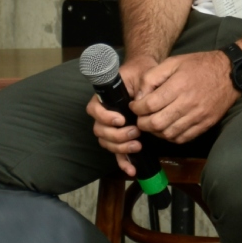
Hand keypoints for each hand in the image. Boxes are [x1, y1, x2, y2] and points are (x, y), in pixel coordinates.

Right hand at [88, 54, 158, 177]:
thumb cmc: (142, 73)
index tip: (121, 119)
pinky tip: (133, 169)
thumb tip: (141, 100)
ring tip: (138, 145)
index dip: (105, 117)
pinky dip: (123, 162)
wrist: (147, 75)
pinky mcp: (121, 137)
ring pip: (106, 143)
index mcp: (104, 98)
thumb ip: (139, 85)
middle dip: (117, 135)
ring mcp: (111, 127)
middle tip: (135, 132)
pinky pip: (117, 153)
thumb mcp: (141, 73)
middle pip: (100, 131)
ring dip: (120, 148)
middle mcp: (104, 114)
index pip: (94, 110)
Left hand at [130, 50, 238, 143]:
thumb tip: (139, 96)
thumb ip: (152, 77)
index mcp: (179, 85)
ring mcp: (198, 116)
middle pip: (156, 123)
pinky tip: (168, 127)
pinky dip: (170, 136)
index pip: (149, 105)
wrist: (230, 73)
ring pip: (167, 134)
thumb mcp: (173, 62)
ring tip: (154, 122)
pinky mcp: (205, 124)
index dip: (137, 108)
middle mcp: (188, 103)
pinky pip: (182, 138)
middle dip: (142, 122)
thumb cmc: (200, 65)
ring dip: (155, 131)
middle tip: (141, 117)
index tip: (135, 105)